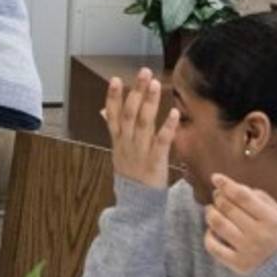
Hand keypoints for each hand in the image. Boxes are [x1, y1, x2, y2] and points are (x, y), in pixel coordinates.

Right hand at [101, 68, 177, 188]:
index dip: (112, 97)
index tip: (115, 79)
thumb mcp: (117, 151)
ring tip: (155, 84)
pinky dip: (167, 126)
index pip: (112, 115)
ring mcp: (140, 151)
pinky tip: (174, 112)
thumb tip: (103, 111)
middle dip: (136, 91)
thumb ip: (114, 129)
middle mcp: (127, 143)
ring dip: (149, 102)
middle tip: (143, 72)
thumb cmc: (130, 174)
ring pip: (143, 123)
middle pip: (129, 113)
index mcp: (118, 140)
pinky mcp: (155, 161)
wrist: (137, 204)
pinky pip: (162, 141)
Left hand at [203, 174, 276, 274]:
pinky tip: (212, 230)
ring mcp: (248, 251)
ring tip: (212, 209)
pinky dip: (208, 235)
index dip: (227, 185)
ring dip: (210, 213)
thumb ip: (259, 197)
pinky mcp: (238, 264)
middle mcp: (259, 235)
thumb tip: (234, 186)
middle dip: (218, 197)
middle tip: (217, 195)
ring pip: (218, 224)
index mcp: (271, 219)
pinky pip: (213, 247)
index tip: (215, 177)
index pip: (243, 197)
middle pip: (228, 209)